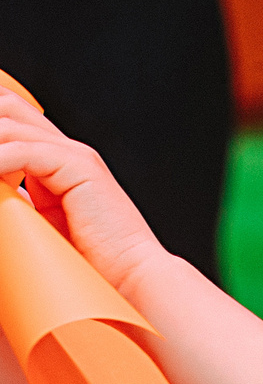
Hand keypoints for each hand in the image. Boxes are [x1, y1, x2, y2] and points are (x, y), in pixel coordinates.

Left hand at [0, 89, 169, 294]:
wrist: (129, 277)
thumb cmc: (89, 262)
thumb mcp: (34, 222)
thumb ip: (12, 199)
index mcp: (54, 161)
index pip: (8, 117)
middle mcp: (65, 150)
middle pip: (8, 106)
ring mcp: (75, 156)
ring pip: (9, 125)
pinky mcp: (81, 168)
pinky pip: (24, 151)